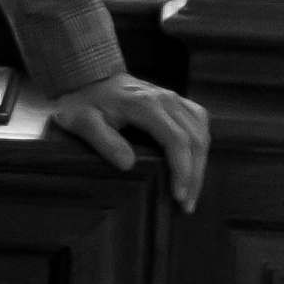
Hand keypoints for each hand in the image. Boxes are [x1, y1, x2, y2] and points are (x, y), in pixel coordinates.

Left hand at [46, 69, 209, 211]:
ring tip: (191, 191)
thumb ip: (104, 141)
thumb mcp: (82, 122)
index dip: (182, 170)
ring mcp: (173, 97)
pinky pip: (198, 122)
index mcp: (146, 104)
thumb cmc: (83, 102)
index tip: (179, 196)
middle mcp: (166, 98)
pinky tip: (194, 165)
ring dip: (201, 163)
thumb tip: (128, 164)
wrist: (86, 77)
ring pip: (201, 131)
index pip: (176, 140)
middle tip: (187, 206)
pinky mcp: (175, 100)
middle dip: (195, 175)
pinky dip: (200, 145)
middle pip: (195, 139)